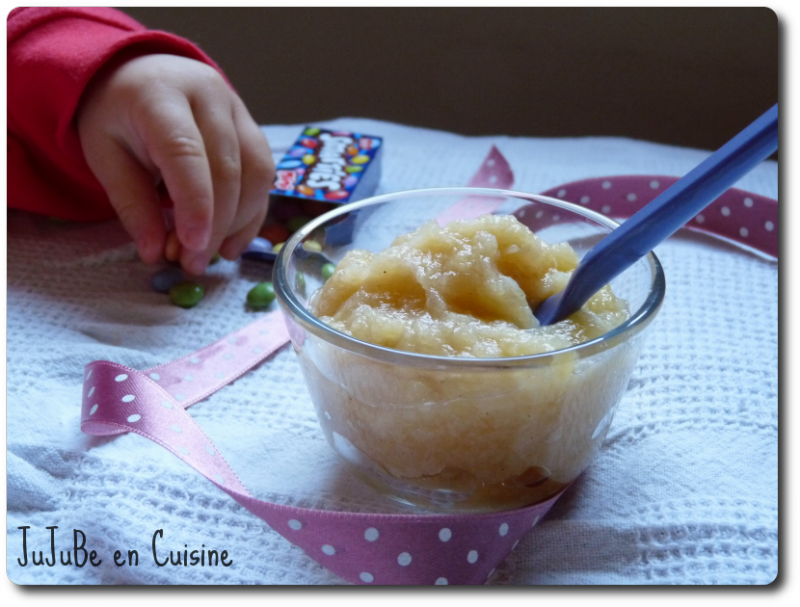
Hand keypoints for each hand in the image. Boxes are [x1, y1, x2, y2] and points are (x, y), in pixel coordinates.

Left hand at [77, 54, 274, 273]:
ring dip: (239, 223)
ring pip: (256, 173)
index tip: (192, 246)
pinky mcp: (255, 129)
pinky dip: (252, 214)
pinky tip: (232, 241)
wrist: (144, 77)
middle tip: (193, 263)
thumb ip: (131, 204)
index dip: (195, 203)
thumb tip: (155, 253)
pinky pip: (264, 176)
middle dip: (216, 224)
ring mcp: (239, 110)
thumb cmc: (119, 118)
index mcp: (161, 96)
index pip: (186, 152)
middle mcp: (209, 95)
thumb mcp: (105, 156)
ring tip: (213, 255)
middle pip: (227, 167)